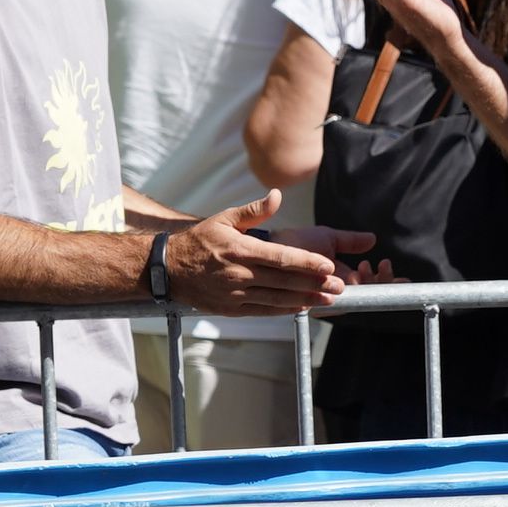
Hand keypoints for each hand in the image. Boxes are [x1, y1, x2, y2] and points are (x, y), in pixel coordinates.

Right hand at [161, 194, 370, 314]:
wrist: (168, 269)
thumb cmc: (200, 241)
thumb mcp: (223, 219)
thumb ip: (254, 211)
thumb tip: (277, 195)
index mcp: (240, 250)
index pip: (281, 257)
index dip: (306, 263)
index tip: (328, 266)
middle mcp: (239, 274)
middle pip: (284, 281)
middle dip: (314, 284)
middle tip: (339, 286)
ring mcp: (236, 294)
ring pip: (277, 299)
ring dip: (305, 300)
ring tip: (328, 300)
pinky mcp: (232, 309)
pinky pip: (264, 311)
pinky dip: (285, 310)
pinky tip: (303, 306)